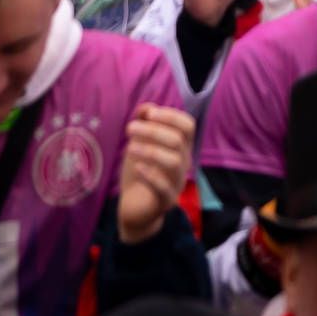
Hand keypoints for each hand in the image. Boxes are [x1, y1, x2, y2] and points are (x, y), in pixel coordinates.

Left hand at [115, 102, 196, 241]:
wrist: (134, 207)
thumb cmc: (140, 171)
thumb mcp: (139, 144)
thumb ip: (144, 125)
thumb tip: (145, 107)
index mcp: (180, 147)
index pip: (187, 126)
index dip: (171, 116)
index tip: (148, 114)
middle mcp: (183, 163)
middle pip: (178, 141)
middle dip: (153, 131)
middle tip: (129, 128)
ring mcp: (177, 182)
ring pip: (174, 161)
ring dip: (151, 150)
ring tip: (129, 147)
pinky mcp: (166, 201)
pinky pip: (164, 187)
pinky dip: (150, 175)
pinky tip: (137, 167)